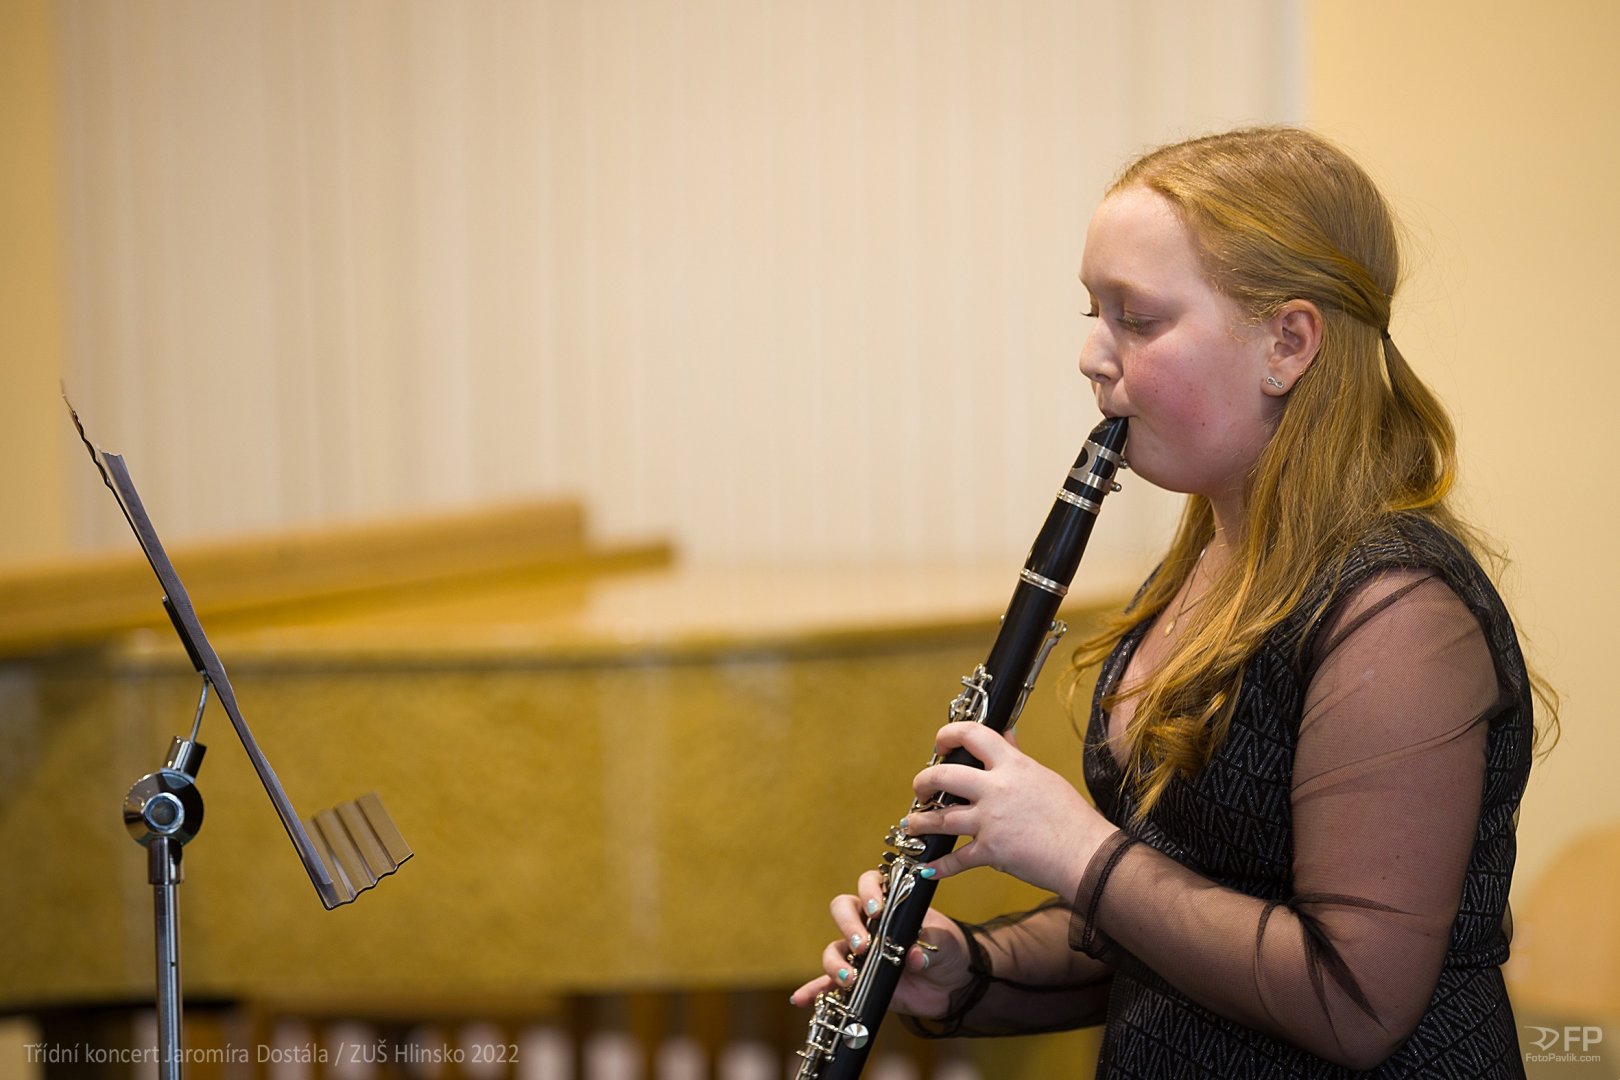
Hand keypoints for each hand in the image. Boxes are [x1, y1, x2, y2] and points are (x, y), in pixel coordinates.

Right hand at [789, 869, 971, 1020]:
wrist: (953, 984)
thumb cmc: (948, 951)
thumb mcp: (946, 943)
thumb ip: (931, 946)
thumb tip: (914, 956)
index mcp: (891, 904)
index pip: (870, 883)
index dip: (869, 892)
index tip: (877, 910)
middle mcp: (870, 924)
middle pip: (843, 910)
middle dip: (848, 925)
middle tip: (863, 946)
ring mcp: (861, 953)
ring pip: (834, 948)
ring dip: (835, 961)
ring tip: (849, 978)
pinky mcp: (859, 980)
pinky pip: (830, 984)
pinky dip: (815, 989)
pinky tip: (801, 998)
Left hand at [903, 722, 1116, 897]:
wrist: (1086, 854)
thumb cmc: (1072, 818)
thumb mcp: (1044, 777)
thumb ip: (1017, 756)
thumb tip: (1006, 733)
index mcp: (1012, 766)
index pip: (973, 735)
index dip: (949, 734)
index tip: (939, 744)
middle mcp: (997, 789)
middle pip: (944, 776)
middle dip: (923, 782)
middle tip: (920, 788)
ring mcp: (991, 821)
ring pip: (941, 818)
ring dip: (921, 822)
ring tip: (914, 823)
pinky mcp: (990, 851)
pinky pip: (956, 859)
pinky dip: (938, 865)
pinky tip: (927, 867)